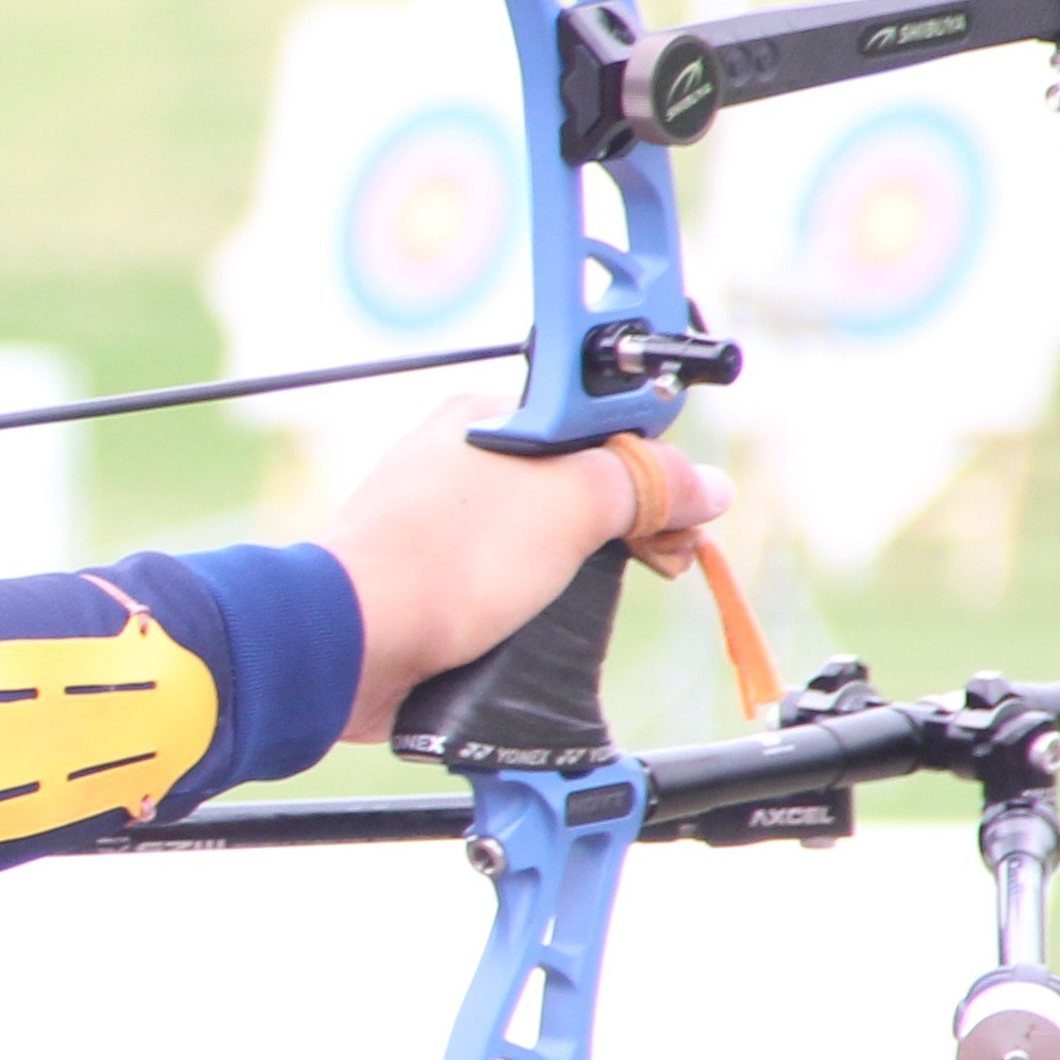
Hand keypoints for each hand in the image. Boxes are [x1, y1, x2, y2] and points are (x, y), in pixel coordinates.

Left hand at [321, 396, 730, 744]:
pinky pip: (501, 591)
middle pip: (572, 491)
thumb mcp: (571, 502)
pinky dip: (529, 613)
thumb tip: (707, 486)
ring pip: (540, 548)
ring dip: (574, 582)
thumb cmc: (448, 557)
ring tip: (579, 609)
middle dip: (618, 533)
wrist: (352, 639)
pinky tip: (535, 633)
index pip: (594, 429)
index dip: (647, 471)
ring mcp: (435, 527)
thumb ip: (644, 485)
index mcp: (486, 420)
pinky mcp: (424, 584)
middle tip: (652, 565)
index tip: (678, 515)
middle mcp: (456, 465)